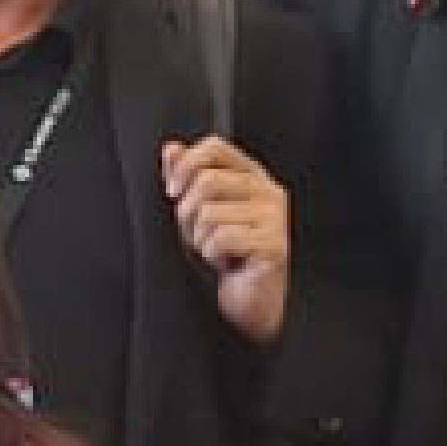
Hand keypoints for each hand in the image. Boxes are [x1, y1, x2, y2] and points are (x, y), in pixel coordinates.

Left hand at [161, 134, 292, 346]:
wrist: (250, 298)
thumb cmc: (225, 254)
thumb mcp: (197, 210)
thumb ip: (186, 176)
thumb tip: (171, 148)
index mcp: (250, 176)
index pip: (215, 147)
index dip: (186, 164)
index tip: (173, 191)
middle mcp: (267, 191)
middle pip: (207, 181)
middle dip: (187, 213)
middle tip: (198, 234)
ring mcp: (275, 217)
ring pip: (210, 213)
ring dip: (200, 239)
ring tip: (215, 250)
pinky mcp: (275, 244)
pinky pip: (222, 239)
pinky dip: (213, 254)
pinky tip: (226, 262)